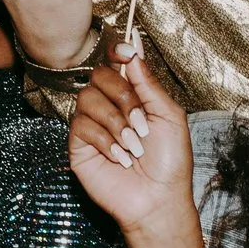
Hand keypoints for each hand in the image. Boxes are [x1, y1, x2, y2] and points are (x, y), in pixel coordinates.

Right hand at [68, 50, 200, 247]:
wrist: (158, 199)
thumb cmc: (170, 162)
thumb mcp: (169, 117)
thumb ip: (149, 84)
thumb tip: (133, 48)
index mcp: (132, 96)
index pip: (116, 64)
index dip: (117, 52)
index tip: (126, 51)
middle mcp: (109, 106)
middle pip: (98, 75)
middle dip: (123, 96)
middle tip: (141, 125)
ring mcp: (92, 125)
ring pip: (87, 99)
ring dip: (116, 123)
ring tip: (134, 147)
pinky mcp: (78, 146)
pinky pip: (81, 126)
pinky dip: (105, 141)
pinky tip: (120, 158)